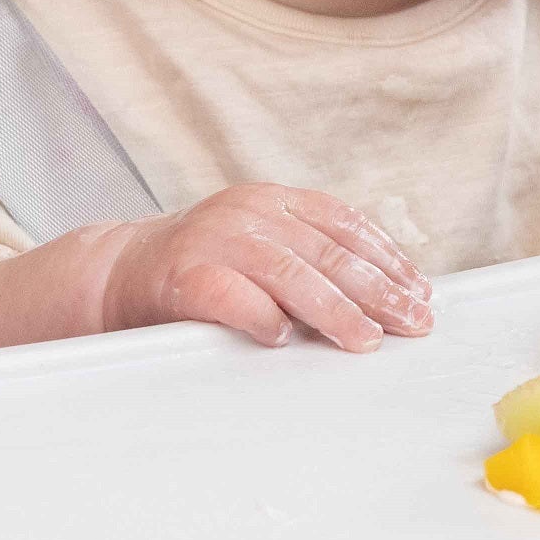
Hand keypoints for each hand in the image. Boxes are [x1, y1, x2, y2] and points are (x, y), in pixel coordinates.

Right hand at [88, 183, 435, 351]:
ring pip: (290, 274)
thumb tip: (386, 294)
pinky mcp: (183, 274)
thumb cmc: (204, 268)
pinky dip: (261, 316)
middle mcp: (249, 212)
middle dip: (378, 291)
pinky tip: (284, 338)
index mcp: (274, 200)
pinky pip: (231, 296)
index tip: (420, 291)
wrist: (118, 272)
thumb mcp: (262, 248)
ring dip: (334, 311)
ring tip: (365, 340)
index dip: (387, 258)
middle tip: (412, 323)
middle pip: (328, 253)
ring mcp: (215, 240)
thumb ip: (310, 260)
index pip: (345, 225)